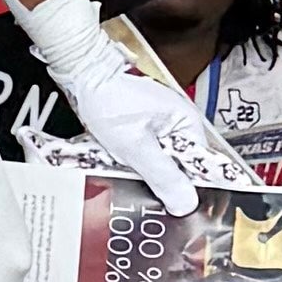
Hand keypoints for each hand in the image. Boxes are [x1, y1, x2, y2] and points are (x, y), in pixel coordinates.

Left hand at [62, 27, 233, 218]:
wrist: (82, 75)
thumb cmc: (109, 101)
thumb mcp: (137, 146)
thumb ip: (163, 176)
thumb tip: (186, 203)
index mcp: (187, 124)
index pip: (200, 167)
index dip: (188, 189)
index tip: (177, 206)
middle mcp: (177, 124)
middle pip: (179, 168)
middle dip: (160, 181)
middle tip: (141, 185)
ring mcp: (159, 126)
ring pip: (159, 164)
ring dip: (142, 172)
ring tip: (125, 169)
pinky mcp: (142, 128)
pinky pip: (144, 155)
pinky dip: (132, 162)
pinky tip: (118, 163)